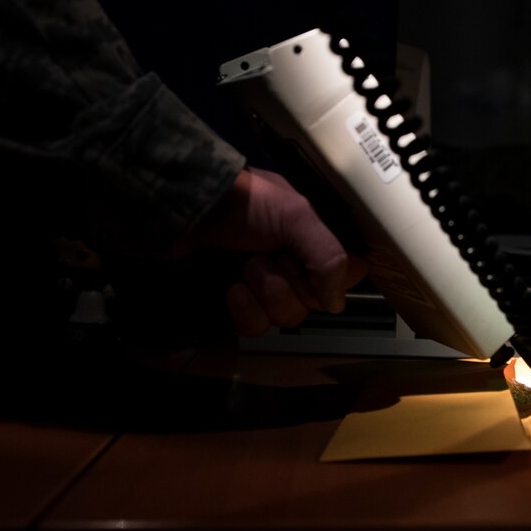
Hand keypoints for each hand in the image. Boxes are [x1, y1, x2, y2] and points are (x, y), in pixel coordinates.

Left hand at [190, 167, 366, 335]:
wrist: (183, 210)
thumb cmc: (242, 202)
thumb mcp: (295, 215)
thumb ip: (329, 256)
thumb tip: (336, 304)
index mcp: (314, 241)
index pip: (348, 274)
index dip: (336, 278)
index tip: (317, 265)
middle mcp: (295, 266)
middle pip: (317, 302)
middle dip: (293, 282)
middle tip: (272, 256)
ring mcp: (265, 287)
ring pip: (288, 317)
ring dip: (268, 292)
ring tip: (245, 266)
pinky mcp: (239, 306)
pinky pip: (257, 328)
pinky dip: (245, 310)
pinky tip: (232, 289)